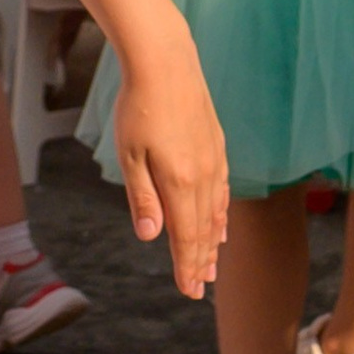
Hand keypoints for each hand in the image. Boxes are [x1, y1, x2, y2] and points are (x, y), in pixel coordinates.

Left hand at [112, 43, 228, 297]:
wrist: (165, 62)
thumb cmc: (139, 107)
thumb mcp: (130, 156)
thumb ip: (143, 198)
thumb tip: (152, 236)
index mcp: (180, 183)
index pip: (186, 236)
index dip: (188, 266)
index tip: (190, 291)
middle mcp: (203, 176)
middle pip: (204, 230)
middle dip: (201, 262)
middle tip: (200, 289)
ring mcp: (214, 160)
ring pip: (217, 212)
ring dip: (213, 241)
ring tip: (212, 265)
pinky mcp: (216, 145)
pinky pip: (223, 189)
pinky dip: (221, 213)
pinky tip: (221, 223)